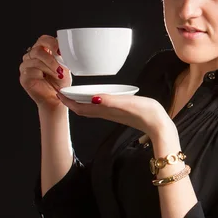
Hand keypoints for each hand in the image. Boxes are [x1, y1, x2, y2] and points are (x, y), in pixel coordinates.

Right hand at [19, 35, 71, 110]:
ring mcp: (26, 66)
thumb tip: (65, 48)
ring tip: (58, 75)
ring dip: (49, 67)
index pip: (44, 40)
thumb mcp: (64, 66)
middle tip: (60, 67)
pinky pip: (30, 70)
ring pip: (35, 60)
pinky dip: (42, 73)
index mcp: (43, 51)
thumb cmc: (60, 82)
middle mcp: (33, 57)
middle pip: (38, 49)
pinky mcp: (24, 76)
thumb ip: (62, 56)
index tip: (60, 51)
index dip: (51, 43)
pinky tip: (47, 78)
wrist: (57, 98)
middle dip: (51, 59)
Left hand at [56, 91, 172, 138]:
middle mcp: (106, 113)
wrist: (159, 125)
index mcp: (106, 110)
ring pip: (90, 109)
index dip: (68, 101)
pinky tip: (94, 97)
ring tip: (73, 93)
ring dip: (79, 102)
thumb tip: (92, 97)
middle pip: (82, 109)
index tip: (58, 93)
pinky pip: (99, 108)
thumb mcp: (128, 103)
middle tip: (62, 92)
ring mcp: (112, 114)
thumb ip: (110, 100)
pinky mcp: (119, 113)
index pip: (80, 107)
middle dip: (71, 102)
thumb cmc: (146, 113)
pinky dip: (91, 102)